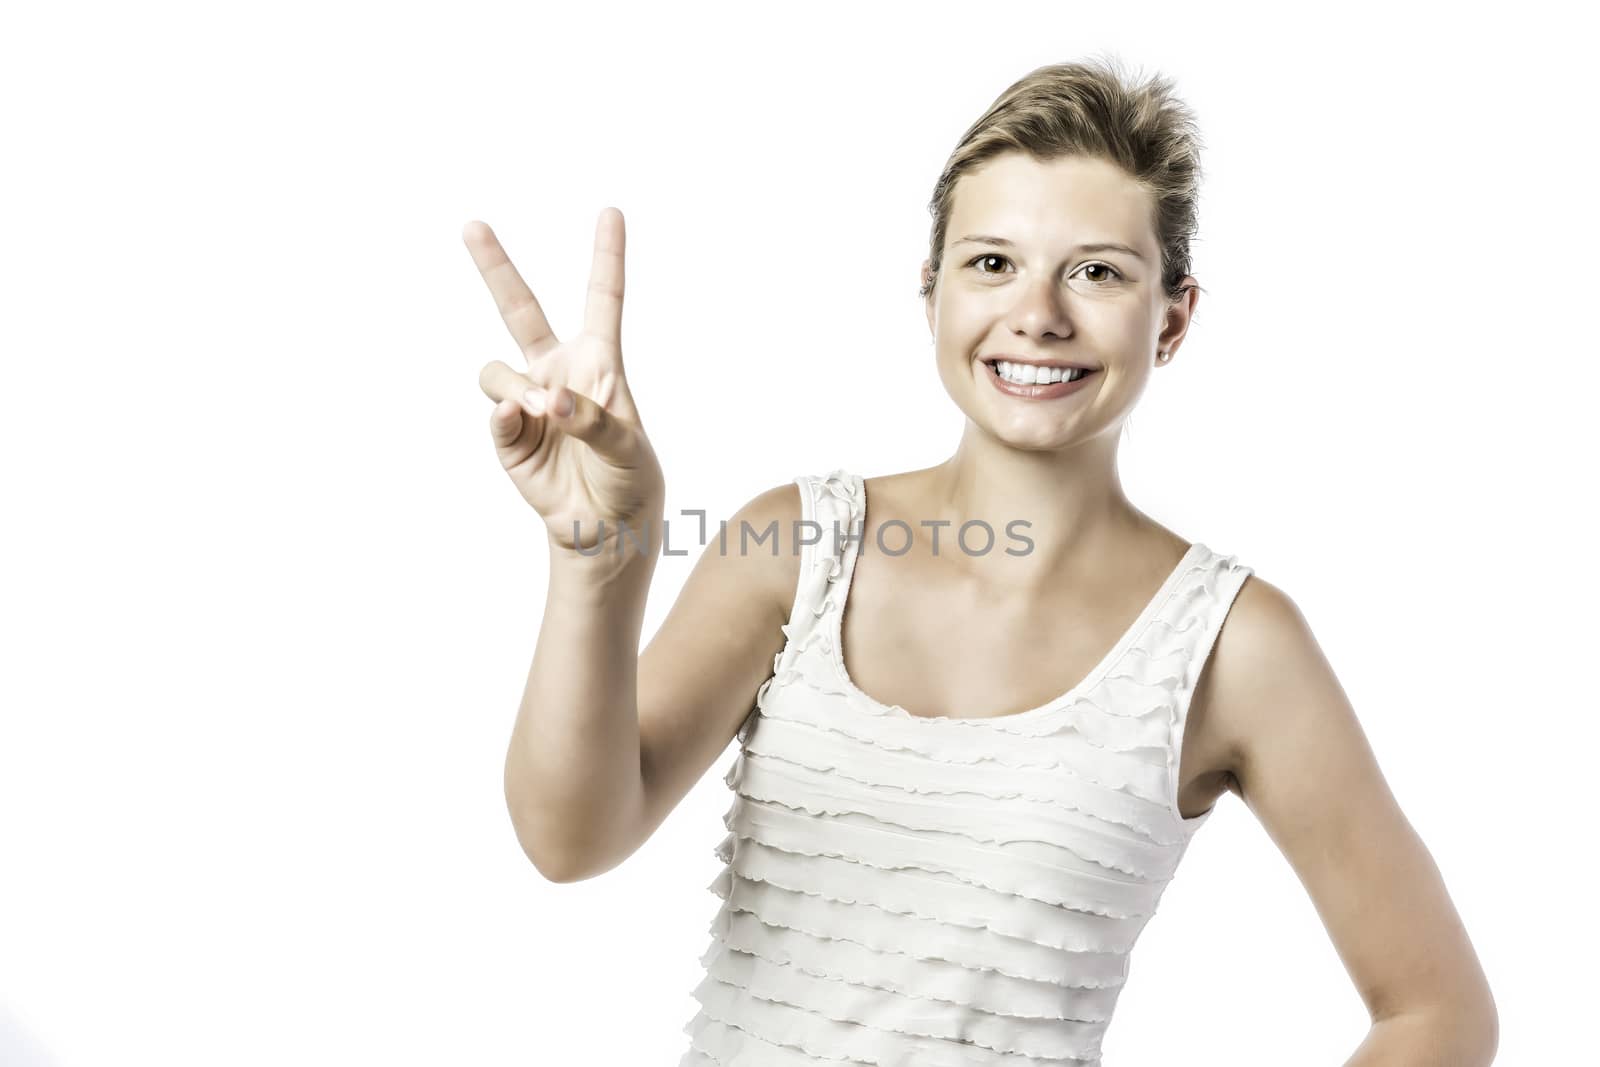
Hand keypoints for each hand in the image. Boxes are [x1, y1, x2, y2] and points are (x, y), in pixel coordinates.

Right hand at [466, 209, 664, 559]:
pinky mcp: (509, 434)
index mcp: (600, 362)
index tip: (612, 212)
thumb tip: (545, 402)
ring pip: (497, 371)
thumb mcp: (627, 447)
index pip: (603, 299)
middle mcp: (557, 371)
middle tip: (472, 225)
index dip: (606, 255)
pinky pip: (496, 413)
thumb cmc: (629, 478)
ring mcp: (528, 400)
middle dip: (494, 266)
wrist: (606, 528)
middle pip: (519, 308)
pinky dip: (506, 418)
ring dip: (517, 387)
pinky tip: (523, 423)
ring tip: (543, 413)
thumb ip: (592, 419)